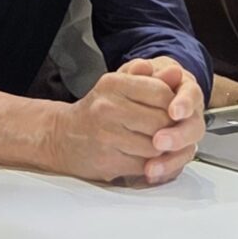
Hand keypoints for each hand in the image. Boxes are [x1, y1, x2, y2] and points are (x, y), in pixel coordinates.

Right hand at [44, 56, 203, 185]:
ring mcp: (106, 136)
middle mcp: (108, 108)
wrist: (62, 137)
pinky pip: (145, 165)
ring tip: (159, 145)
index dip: (174, 104)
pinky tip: (148, 159)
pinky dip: (152, 165)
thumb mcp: (119, 86)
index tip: (173, 110)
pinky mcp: (107, 162)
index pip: (161, 92)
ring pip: (156, 146)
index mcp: (113, 84)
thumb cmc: (97, 111)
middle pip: (162, 121)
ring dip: (163, 150)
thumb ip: (149, 78)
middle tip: (171, 131)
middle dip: (172, 129)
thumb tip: (175, 72)